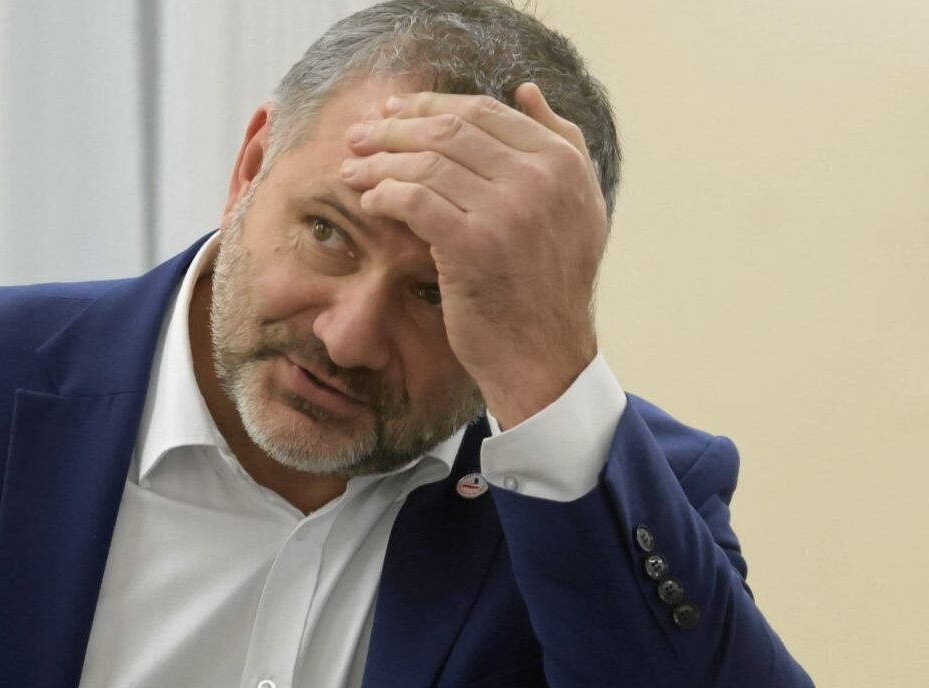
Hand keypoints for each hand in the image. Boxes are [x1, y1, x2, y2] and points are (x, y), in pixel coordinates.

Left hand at [340, 83, 607, 427]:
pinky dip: (383, 194)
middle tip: (359, 134)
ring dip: (379, 160)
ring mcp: (508, 210)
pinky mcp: (473, 245)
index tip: (395, 111)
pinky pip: (413, 200)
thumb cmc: (550, 284)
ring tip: (351, 166)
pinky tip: (368, 201)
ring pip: (426, 163)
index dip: (431, 105)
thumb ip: (561, 143)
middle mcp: (541, 179)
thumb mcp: (577, 206)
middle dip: (395, 127)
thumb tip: (525, 90)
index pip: (484, 111)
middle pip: (449, 130)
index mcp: (563, 162)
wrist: (546, 356)